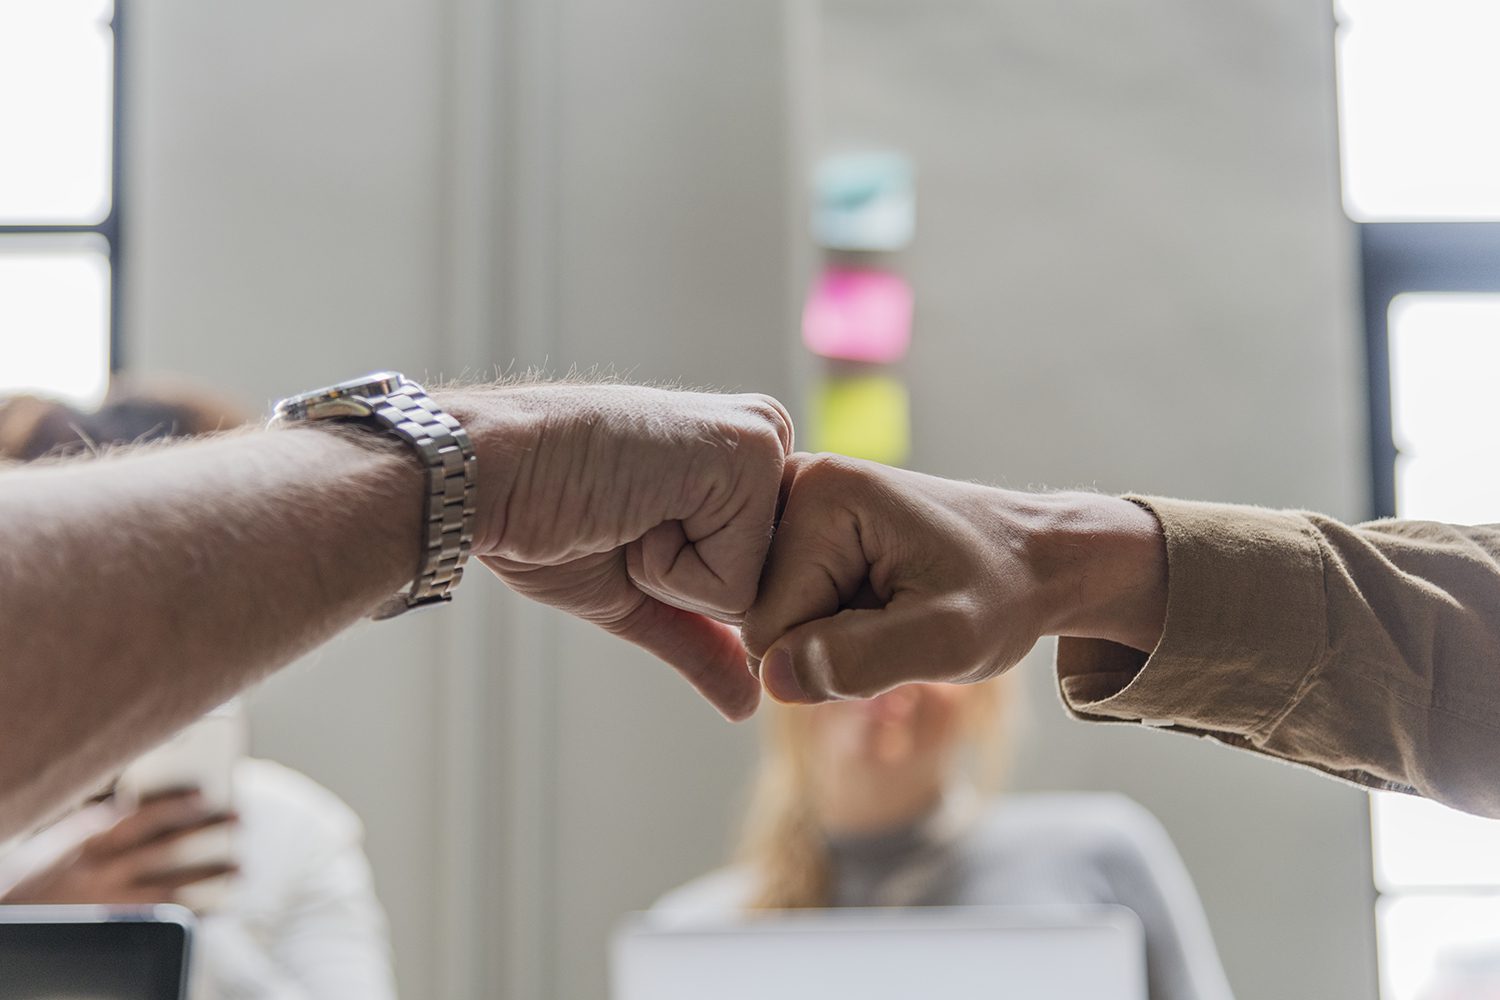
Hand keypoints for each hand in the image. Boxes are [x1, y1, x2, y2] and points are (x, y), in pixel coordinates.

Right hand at [1, 790, 237, 905]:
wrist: (10, 923)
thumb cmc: (36, 877)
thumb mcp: (60, 842)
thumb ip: (100, 822)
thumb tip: (142, 802)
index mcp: (86, 842)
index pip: (137, 817)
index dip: (174, 804)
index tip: (206, 794)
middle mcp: (99, 873)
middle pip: (164, 848)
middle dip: (205, 832)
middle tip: (240, 818)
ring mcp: (108, 905)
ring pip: (170, 888)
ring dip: (210, 876)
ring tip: (241, 868)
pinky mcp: (115, 930)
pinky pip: (162, 923)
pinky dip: (195, 915)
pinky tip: (219, 909)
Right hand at [446, 384, 794, 719]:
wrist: (491, 475)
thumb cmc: (547, 518)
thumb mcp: (635, 592)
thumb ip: (700, 640)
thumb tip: (749, 704)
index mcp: (747, 467)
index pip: (766, 585)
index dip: (690, 590)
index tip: (631, 530)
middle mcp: (771, 443)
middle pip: (774, 590)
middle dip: (691, 587)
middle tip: (630, 522)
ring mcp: (766, 444)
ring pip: (760, 590)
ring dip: (678, 577)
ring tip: (631, 513)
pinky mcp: (752, 452)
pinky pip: (739, 582)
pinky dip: (673, 570)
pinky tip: (634, 509)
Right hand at [742, 455, 1166, 702]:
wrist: (1033, 559)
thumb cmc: (1001, 594)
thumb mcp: (949, 640)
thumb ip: (862, 660)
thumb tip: (773, 677)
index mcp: (822, 495)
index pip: (766, 625)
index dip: (828, 655)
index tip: (896, 626)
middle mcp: (794, 483)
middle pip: (759, 617)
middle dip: (824, 643)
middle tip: (896, 620)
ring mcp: (793, 502)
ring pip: (770, 616)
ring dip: (827, 635)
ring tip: (889, 609)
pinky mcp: (799, 523)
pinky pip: (783, 603)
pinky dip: (827, 621)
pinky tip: (874, 600)